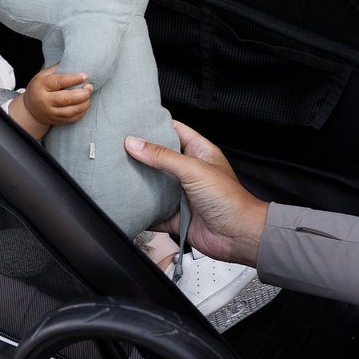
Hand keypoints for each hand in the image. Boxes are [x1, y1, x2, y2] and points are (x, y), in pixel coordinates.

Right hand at [7, 64, 91, 138]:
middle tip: (90, 86)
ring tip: (88, 96)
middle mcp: (45, 101)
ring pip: (72, 110)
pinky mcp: (56, 121)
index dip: (74, 79)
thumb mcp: (43, 75)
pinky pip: (73, 118)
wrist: (29, 109)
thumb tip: (73, 58)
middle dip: (83, 93)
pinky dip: (82, 112)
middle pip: (68, 99)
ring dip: (85, 103)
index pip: (59, 82)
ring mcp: (51, 113)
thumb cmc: (39, 88)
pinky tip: (85, 104)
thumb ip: (57, 68)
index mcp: (42, 86)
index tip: (85, 76)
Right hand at [124, 120, 268, 265]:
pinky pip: (155, 212)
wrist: (239, 235)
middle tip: (120, 147)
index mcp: (199, 152)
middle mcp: (190, 172)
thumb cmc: (230, 200)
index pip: (175, 131)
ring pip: (155, 185)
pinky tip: (130, 206)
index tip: (135, 122)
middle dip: (142, 154)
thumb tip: (135, 143)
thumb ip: (162, 156)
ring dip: (140, 183)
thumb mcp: (194, 169)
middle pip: (160, 158)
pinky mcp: (177, 215)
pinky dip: (143, 211)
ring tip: (120, 173)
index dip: (156, 125)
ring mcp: (182, 194)